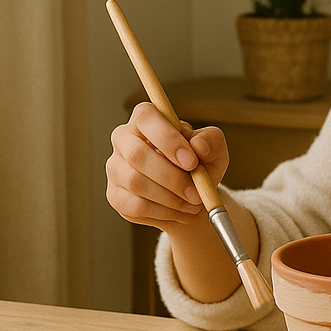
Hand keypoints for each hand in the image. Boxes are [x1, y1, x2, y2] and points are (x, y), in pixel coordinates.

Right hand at [106, 102, 229, 230]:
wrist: (192, 197)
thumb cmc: (200, 165)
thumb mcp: (214, 149)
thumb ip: (211, 141)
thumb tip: (198, 146)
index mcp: (146, 119)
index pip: (146, 118)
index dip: (168, 139)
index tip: (192, 162)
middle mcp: (124, 139)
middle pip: (137, 154)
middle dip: (171, 177)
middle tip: (196, 194)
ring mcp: (116, 168)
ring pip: (136, 183)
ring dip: (170, 198)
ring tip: (193, 204)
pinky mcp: (115, 195)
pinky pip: (136, 206)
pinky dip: (163, 212)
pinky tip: (180, 212)